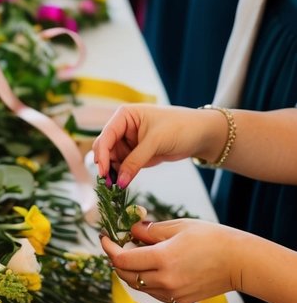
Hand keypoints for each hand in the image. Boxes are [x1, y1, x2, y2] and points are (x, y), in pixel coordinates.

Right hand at [92, 104, 225, 187]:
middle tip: (109, 183)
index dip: (102, 154)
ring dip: (113, 172)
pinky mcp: (136, 153)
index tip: (103, 172)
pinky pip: (123, 165)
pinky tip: (123, 182)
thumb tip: (119, 182)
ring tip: (116, 185)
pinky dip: (122, 174)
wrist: (200, 134)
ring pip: (113, 159)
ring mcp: (129, 141)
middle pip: (106, 148)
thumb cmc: (179, 127)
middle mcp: (123, 127)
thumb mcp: (155, 142)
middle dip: (106, 164)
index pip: (106, 135)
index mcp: (124, 116)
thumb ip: (135, 161)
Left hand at [101, 219, 242, 302]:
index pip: (122, 259)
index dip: (109, 248)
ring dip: (131, 271)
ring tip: (136, 253)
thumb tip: (131, 231)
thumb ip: (150, 231)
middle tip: (117, 244)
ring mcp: (172, 294)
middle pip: (126, 275)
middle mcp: (164, 281)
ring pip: (138, 285)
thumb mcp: (179, 227)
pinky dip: (146, 280)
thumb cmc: (214, 239)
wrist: (240, 263)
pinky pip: (154, 292)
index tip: (105, 237)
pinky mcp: (180, 301)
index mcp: (162, 260)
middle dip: (117, 259)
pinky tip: (152, 267)